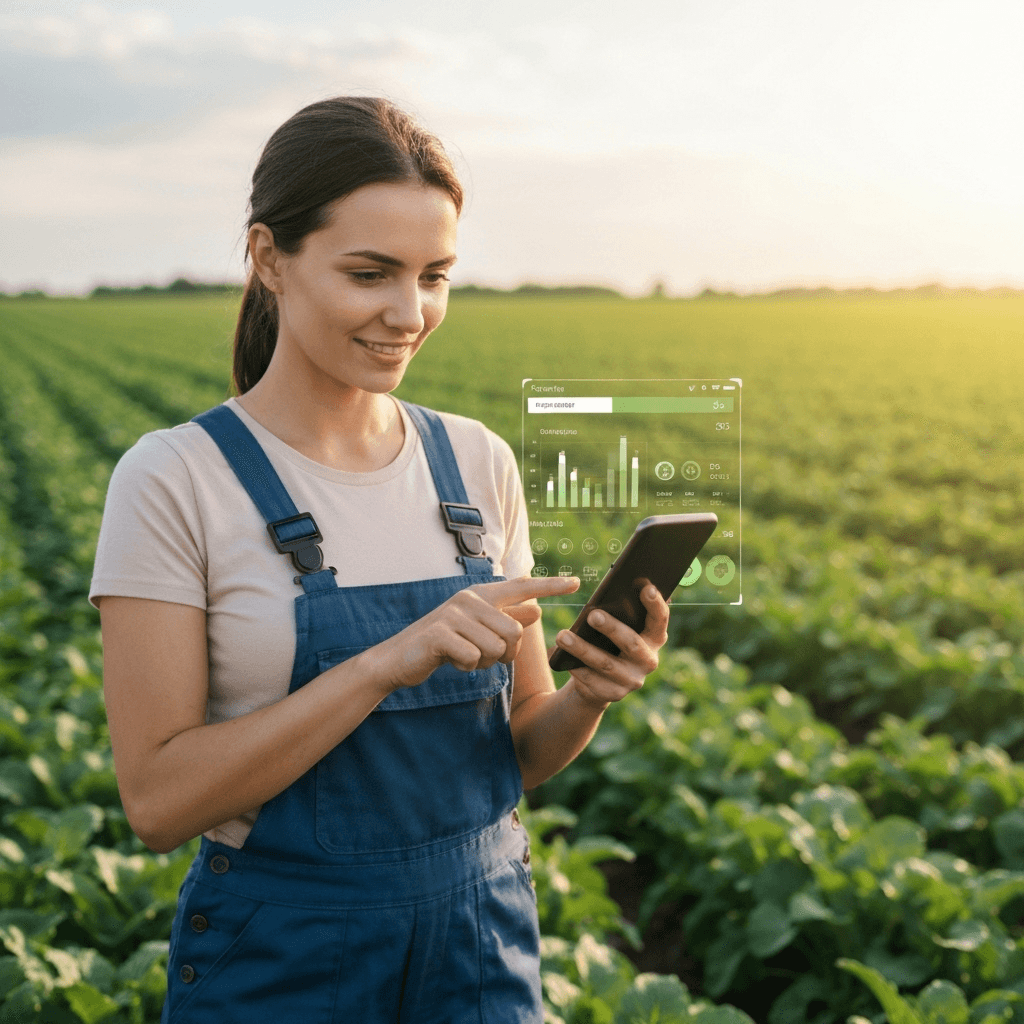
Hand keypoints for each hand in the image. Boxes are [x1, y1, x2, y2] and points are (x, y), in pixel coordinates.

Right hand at [375, 575, 579, 691]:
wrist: (399, 658)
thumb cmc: (443, 643)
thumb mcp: (477, 629)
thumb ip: (506, 618)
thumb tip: (537, 609)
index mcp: (481, 595)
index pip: (522, 586)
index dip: (550, 586)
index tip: (577, 582)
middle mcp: (469, 599)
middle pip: (514, 632)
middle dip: (505, 654)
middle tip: (482, 656)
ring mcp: (453, 615)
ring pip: (496, 648)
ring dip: (483, 662)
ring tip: (463, 656)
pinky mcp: (440, 634)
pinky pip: (473, 658)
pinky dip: (466, 667)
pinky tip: (451, 661)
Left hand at [553, 579, 668, 707]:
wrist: (601, 680)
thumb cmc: (609, 641)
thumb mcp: (617, 626)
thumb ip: (619, 614)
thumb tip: (602, 599)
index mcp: (654, 637)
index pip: (660, 619)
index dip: (655, 603)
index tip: (646, 587)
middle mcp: (648, 660)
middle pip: (632, 643)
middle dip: (612, 628)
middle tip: (592, 614)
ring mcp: (632, 680)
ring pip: (605, 663)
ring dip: (582, 649)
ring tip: (561, 636)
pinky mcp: (614, 694)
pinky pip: (592, 680)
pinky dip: (576, 667)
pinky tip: (562, 658)